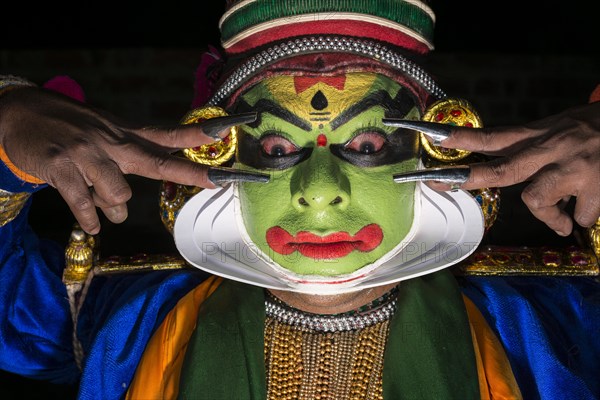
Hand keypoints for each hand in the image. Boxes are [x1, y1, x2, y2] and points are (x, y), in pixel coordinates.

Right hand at [0, 86, 249, 233]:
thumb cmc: (68, 130)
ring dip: (113, 207)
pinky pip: (85, 202)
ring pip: (118, 193)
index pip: (167, 134)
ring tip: (103, 204)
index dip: (197, 136)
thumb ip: (122, 167)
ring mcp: (87, 152)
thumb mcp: (103, 134)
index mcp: (124, 133)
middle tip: (214, 182)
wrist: (17, 112)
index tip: (226, 132)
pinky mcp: (61, 166)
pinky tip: (93, 224)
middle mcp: (111, 141)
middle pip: (156, 161)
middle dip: (189, 173)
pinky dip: (91, 218)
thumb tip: (126, 209)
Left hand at [435, 101, 599, 235]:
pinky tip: (590, 208)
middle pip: (503, 169)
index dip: (462, 140)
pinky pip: (578, 216)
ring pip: (536, 199)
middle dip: (470, 178)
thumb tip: (509, 173)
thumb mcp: (561, 128)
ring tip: (563, 218)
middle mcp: (552, 149)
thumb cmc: (596, 129)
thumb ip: (534, 148)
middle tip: (440, 183)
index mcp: (541, 134)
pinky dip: (581, 219)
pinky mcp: (597, 187)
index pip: (494, 136)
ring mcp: (574, 168)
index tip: (433, 140)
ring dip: (547, 215)